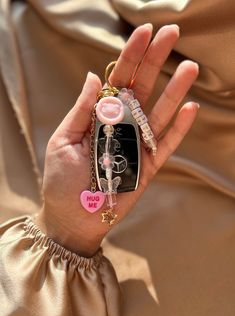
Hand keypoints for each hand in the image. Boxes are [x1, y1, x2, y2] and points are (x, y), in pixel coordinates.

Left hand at [35, 24, 198, 256]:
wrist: (71, 217)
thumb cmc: (61, 180)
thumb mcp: (63, 140)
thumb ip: (82, 110)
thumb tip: (94, 76)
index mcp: (99, 117)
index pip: (117, 80)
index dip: (131, 56)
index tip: (144, 32)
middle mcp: (121, 127)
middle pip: (142, 89)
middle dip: (155, 61)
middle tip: (171, 34)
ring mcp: (137, 146)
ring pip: (159, 114)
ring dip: (174, 90)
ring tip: (188, 67)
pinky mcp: (148, 167)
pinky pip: (166, 145)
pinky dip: (179, 128)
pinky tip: (190, 107)